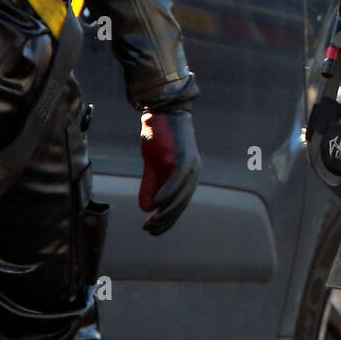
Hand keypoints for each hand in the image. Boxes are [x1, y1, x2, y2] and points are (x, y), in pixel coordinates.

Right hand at [138, 110, 200, 234]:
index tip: (152, 231)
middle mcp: (193, 172)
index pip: (179, 203)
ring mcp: (191, 164)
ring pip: (181, 194)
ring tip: (152, 222)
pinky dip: (168, 192)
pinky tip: (158, 204)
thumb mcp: (152, 163)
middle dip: (166, 219)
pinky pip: (178, 179)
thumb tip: (147, 208)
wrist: (162, 109)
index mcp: (187, 175)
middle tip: (149, 230)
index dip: (167, 219)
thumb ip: (151, 184)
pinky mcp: (185, 156)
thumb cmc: (158, 135)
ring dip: (166, 211)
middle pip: (181, 203)